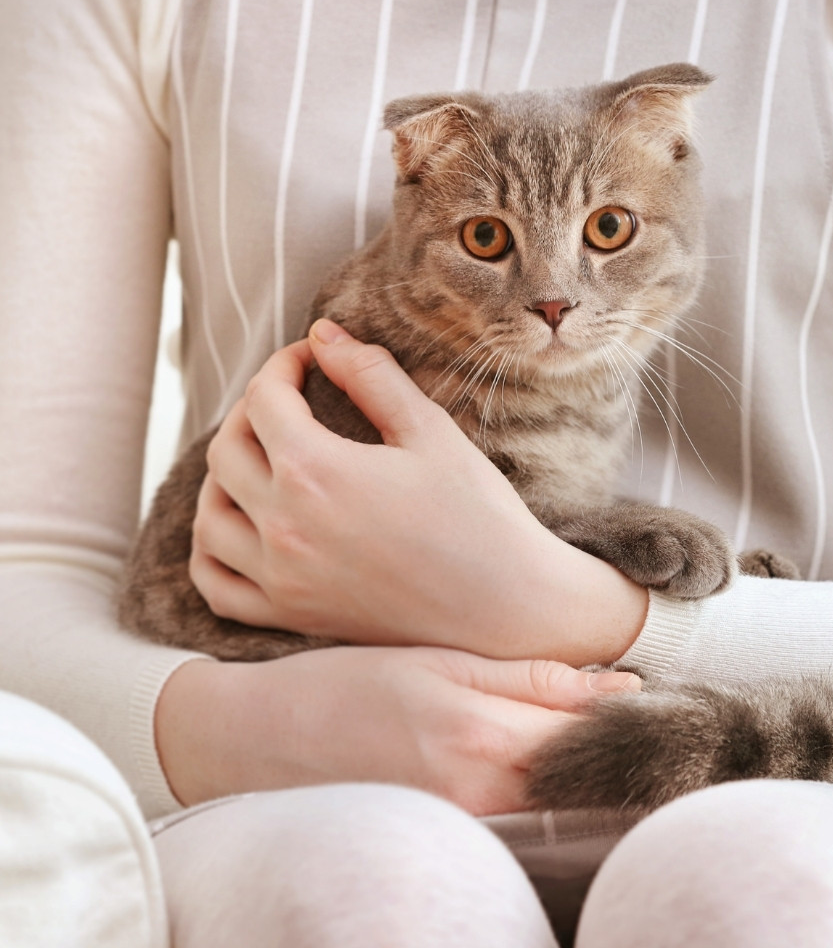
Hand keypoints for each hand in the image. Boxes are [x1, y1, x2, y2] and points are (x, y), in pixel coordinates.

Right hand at [155, 646, 640, 814]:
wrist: (260, 738)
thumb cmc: (345, 683)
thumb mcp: (438, 661)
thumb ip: (528, 678)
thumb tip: (616, 686)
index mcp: (478, 731)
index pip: (585, 727)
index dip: (627, 712)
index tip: (658, 696)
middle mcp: (477, 788)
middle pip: (580, 772)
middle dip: (618, 746)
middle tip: (648, 715)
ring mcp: (462, 822)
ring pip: (557, 800)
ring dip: (587, 771)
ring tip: (605, 738)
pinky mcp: (446, 836)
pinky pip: (521, 819)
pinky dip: (548, 794)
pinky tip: (552, 768)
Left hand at [190, 320, 647, 665]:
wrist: (505, 606)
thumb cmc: (478, 515)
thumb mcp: (431, 431)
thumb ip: (371, 375)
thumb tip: (323, 333)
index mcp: (316, 471)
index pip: (265, 398)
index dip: (284, 364)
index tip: (310, 358)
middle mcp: (283, 525)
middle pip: (226, 450)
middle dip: (253, 410)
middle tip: (290, 399)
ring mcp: (281, 577)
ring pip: (209, 516)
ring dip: (223, 476)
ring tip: (260, 458)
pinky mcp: (291, 615)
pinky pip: (216, 585)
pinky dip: (210, 550)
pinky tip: (239, 527)